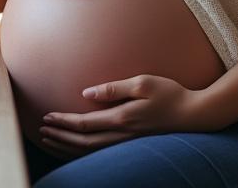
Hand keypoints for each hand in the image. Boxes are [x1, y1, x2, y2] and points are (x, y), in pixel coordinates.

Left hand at [39, 75, 207, 156]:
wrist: (195, 115)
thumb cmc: (170, 94)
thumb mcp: (143, 82)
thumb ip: (114, 88)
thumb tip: (87, 93)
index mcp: (122, 118)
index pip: (84, 124)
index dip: (63, 122)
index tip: (47, 117)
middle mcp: (122, 135)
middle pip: (82, 143)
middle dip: (59, 137)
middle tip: (42, 130)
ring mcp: (127, 143)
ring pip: (89, 152)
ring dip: (67, 147)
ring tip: (51, 140)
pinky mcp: (131, 145)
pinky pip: (100, 154)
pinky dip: (81, 153)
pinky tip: (74, 148)